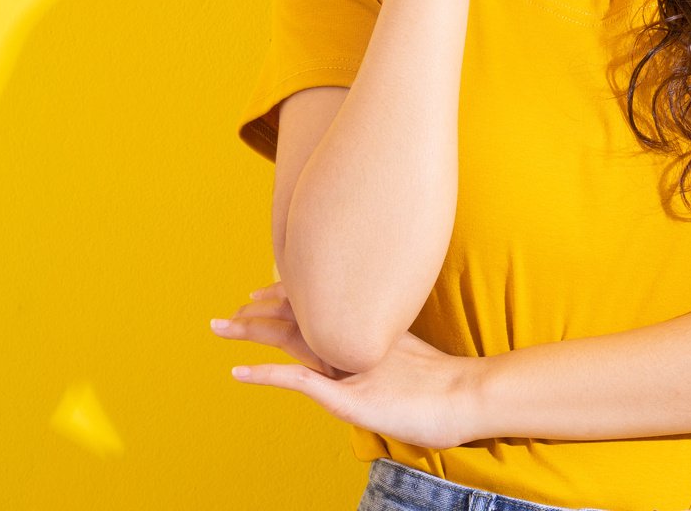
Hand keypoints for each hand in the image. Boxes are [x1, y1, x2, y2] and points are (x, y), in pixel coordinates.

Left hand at [212, 281, 488, 449]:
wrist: (469, 397)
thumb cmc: (447, 390)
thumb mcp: (410, 367)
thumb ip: (390, 358)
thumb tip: (379, 355)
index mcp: (365, 334)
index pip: (318, 308)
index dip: (288, 298)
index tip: (263, 293)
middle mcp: (352, 341)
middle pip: (297, 316)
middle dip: (260, 311)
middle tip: (231, 309)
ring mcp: (348, 366)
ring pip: (290, 339)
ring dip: (252, 331)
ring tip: (221, 326)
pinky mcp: (346, 396)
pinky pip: (297, 381)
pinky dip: (266, 374)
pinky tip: (239, 371)